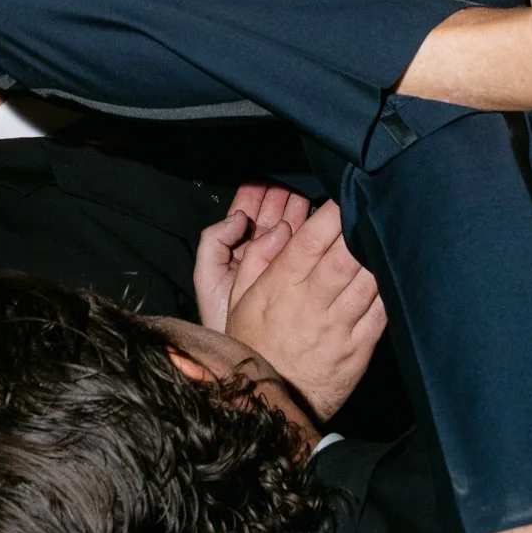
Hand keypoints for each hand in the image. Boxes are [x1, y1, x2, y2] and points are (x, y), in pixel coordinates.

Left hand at [192, 185, 311, 330]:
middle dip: (284, 196)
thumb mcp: (209, 276)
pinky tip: (322, 225)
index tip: (270, 176)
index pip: (249, 212)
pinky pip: (306, 255)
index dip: (259, 193)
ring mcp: (281, 268)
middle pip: (273, 217)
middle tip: (297, 179)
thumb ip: (215, 241)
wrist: (246, 356)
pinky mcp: (298, 281)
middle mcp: (258, 255)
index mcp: (237, 250)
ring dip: (300, 212)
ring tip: (312, 193)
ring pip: (292, 232)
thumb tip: (238, 216)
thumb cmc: (221, 319)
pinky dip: (313, 239)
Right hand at [224, 199, 387, 420]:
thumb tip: (280, 229)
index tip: (343, 196)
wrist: (267, 403)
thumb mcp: (238, 300)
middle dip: (359, 229)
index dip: (330, 216)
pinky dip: (390, 291)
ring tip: (389, 233)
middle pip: (343, 258)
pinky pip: (380, 314)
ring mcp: (337, 328)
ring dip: (379, 256)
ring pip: (366, 282)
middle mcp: (310, 304)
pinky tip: (396, 273)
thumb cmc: (253, 344)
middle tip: (374, 205)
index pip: (309, 242)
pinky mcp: (357, 350)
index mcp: (280, 288)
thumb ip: (257, 260)